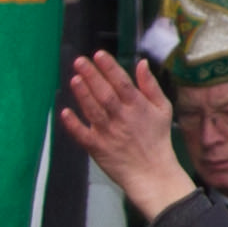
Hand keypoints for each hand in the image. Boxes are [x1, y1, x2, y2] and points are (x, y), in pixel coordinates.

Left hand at [59, 52, 194, 219]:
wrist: (152, 172)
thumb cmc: (157, 138)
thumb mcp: (162, 109)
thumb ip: (150, 86)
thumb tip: (141, 63)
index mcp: (138, 107)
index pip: (122, 83)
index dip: (110, 68)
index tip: (99, 54)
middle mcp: (123, 118)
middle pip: (105, 94)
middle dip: (92, 76)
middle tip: (79, 61)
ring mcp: (109, 133)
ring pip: (94, 111)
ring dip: (83, 95)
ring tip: (75, 79)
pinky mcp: (97, 147)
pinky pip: (83, 135)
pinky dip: (74, 124)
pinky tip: (65, 112)